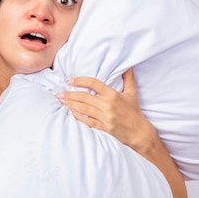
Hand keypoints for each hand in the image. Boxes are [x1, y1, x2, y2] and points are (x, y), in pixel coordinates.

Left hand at [57, 68, 189, 197]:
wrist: (139, 132)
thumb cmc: (134, 112)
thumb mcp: (132, 93)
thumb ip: (128, 78)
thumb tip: (127, 65)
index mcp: (113, 95)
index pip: (94, 84)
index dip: (80, 81)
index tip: (70, 80)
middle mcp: (108, 105)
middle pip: (85, 97)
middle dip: (70, 94)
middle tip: (59, 92)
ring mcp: (105, 117)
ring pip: (83, 109)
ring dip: (70, 104)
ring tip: (61, 101)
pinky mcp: (103, 128)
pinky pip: (87, 121)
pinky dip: (78, 117)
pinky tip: (70, 112)